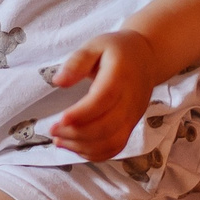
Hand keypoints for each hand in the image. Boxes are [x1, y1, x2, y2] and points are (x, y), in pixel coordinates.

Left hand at [49, 32, 159, 159]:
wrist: (146, 59)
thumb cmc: (116, 51)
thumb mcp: (94, 45)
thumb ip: (77, 62)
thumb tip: (59, 81)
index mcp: (121, 76)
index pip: (104, 100)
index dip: (82, 114)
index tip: (60, 119)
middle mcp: (130, 101)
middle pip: (106, 126)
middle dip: (76, 133)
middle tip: (53, 130)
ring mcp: (133, 117)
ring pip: (111, 142)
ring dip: (83, 147)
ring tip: (59, 140)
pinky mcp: (131, 127)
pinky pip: (115, 148)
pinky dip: (94, 153)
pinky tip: (75, 146)